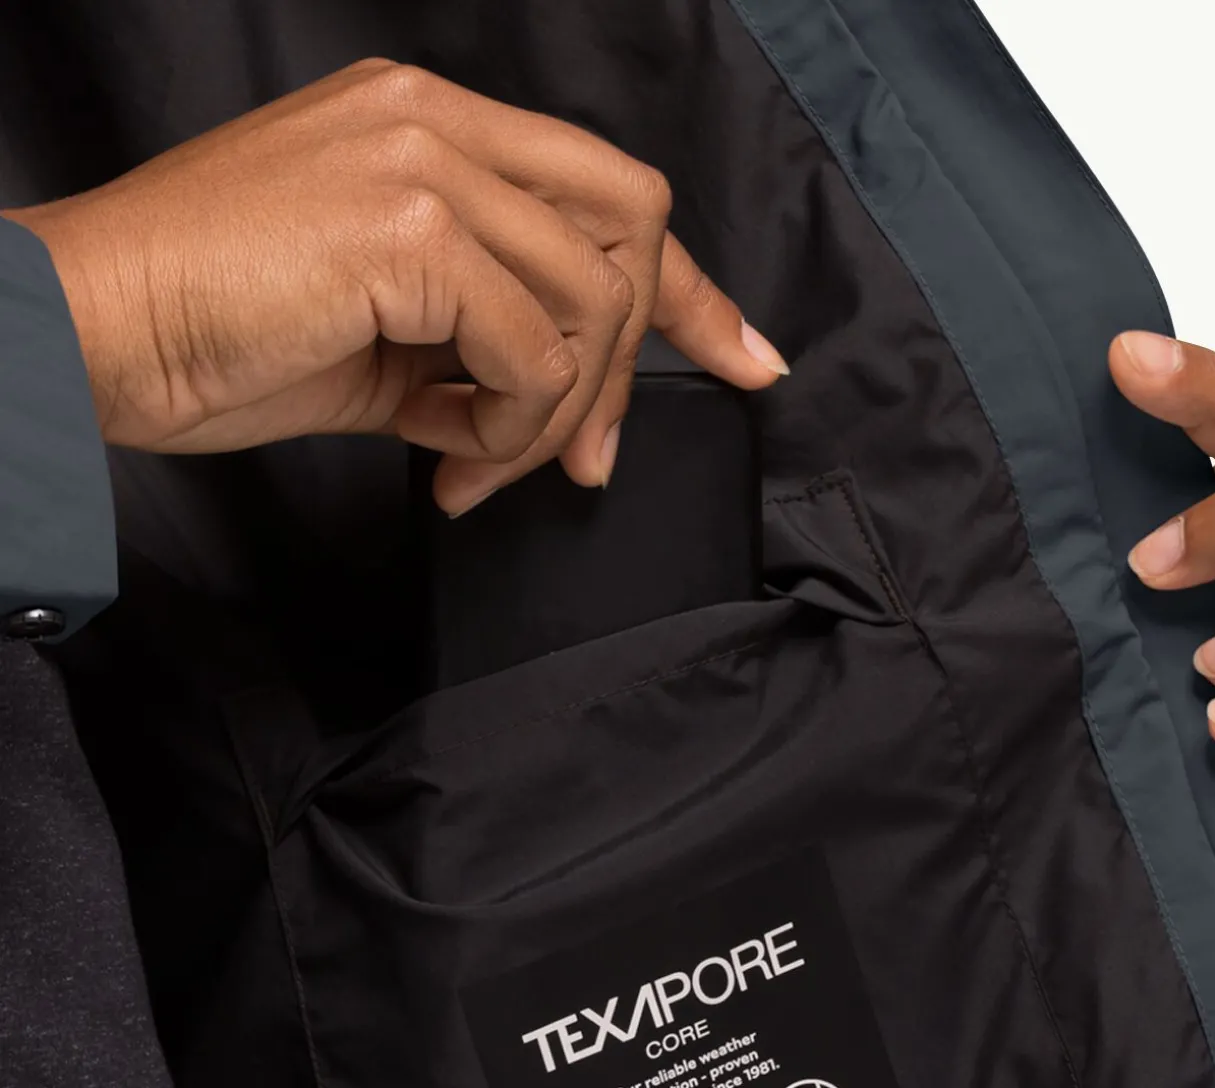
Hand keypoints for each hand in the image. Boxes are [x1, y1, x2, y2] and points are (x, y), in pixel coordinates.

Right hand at [3, 58, 785, 513]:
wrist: (94, 329)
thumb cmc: (204, 332)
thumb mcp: (368, 338)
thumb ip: (465, 344)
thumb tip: (540, 413)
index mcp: (422, 121)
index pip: (602, 187)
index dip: (689, 286)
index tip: (746, 359)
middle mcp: (432, 119)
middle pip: (629, 229)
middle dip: (632, 363)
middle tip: (580, 460)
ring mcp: (423, 164)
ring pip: (589, 306)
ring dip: (553, 418)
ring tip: (475, 466)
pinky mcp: (410, 230)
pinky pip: (532, 355)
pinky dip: (510, 429)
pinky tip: (444, 460)